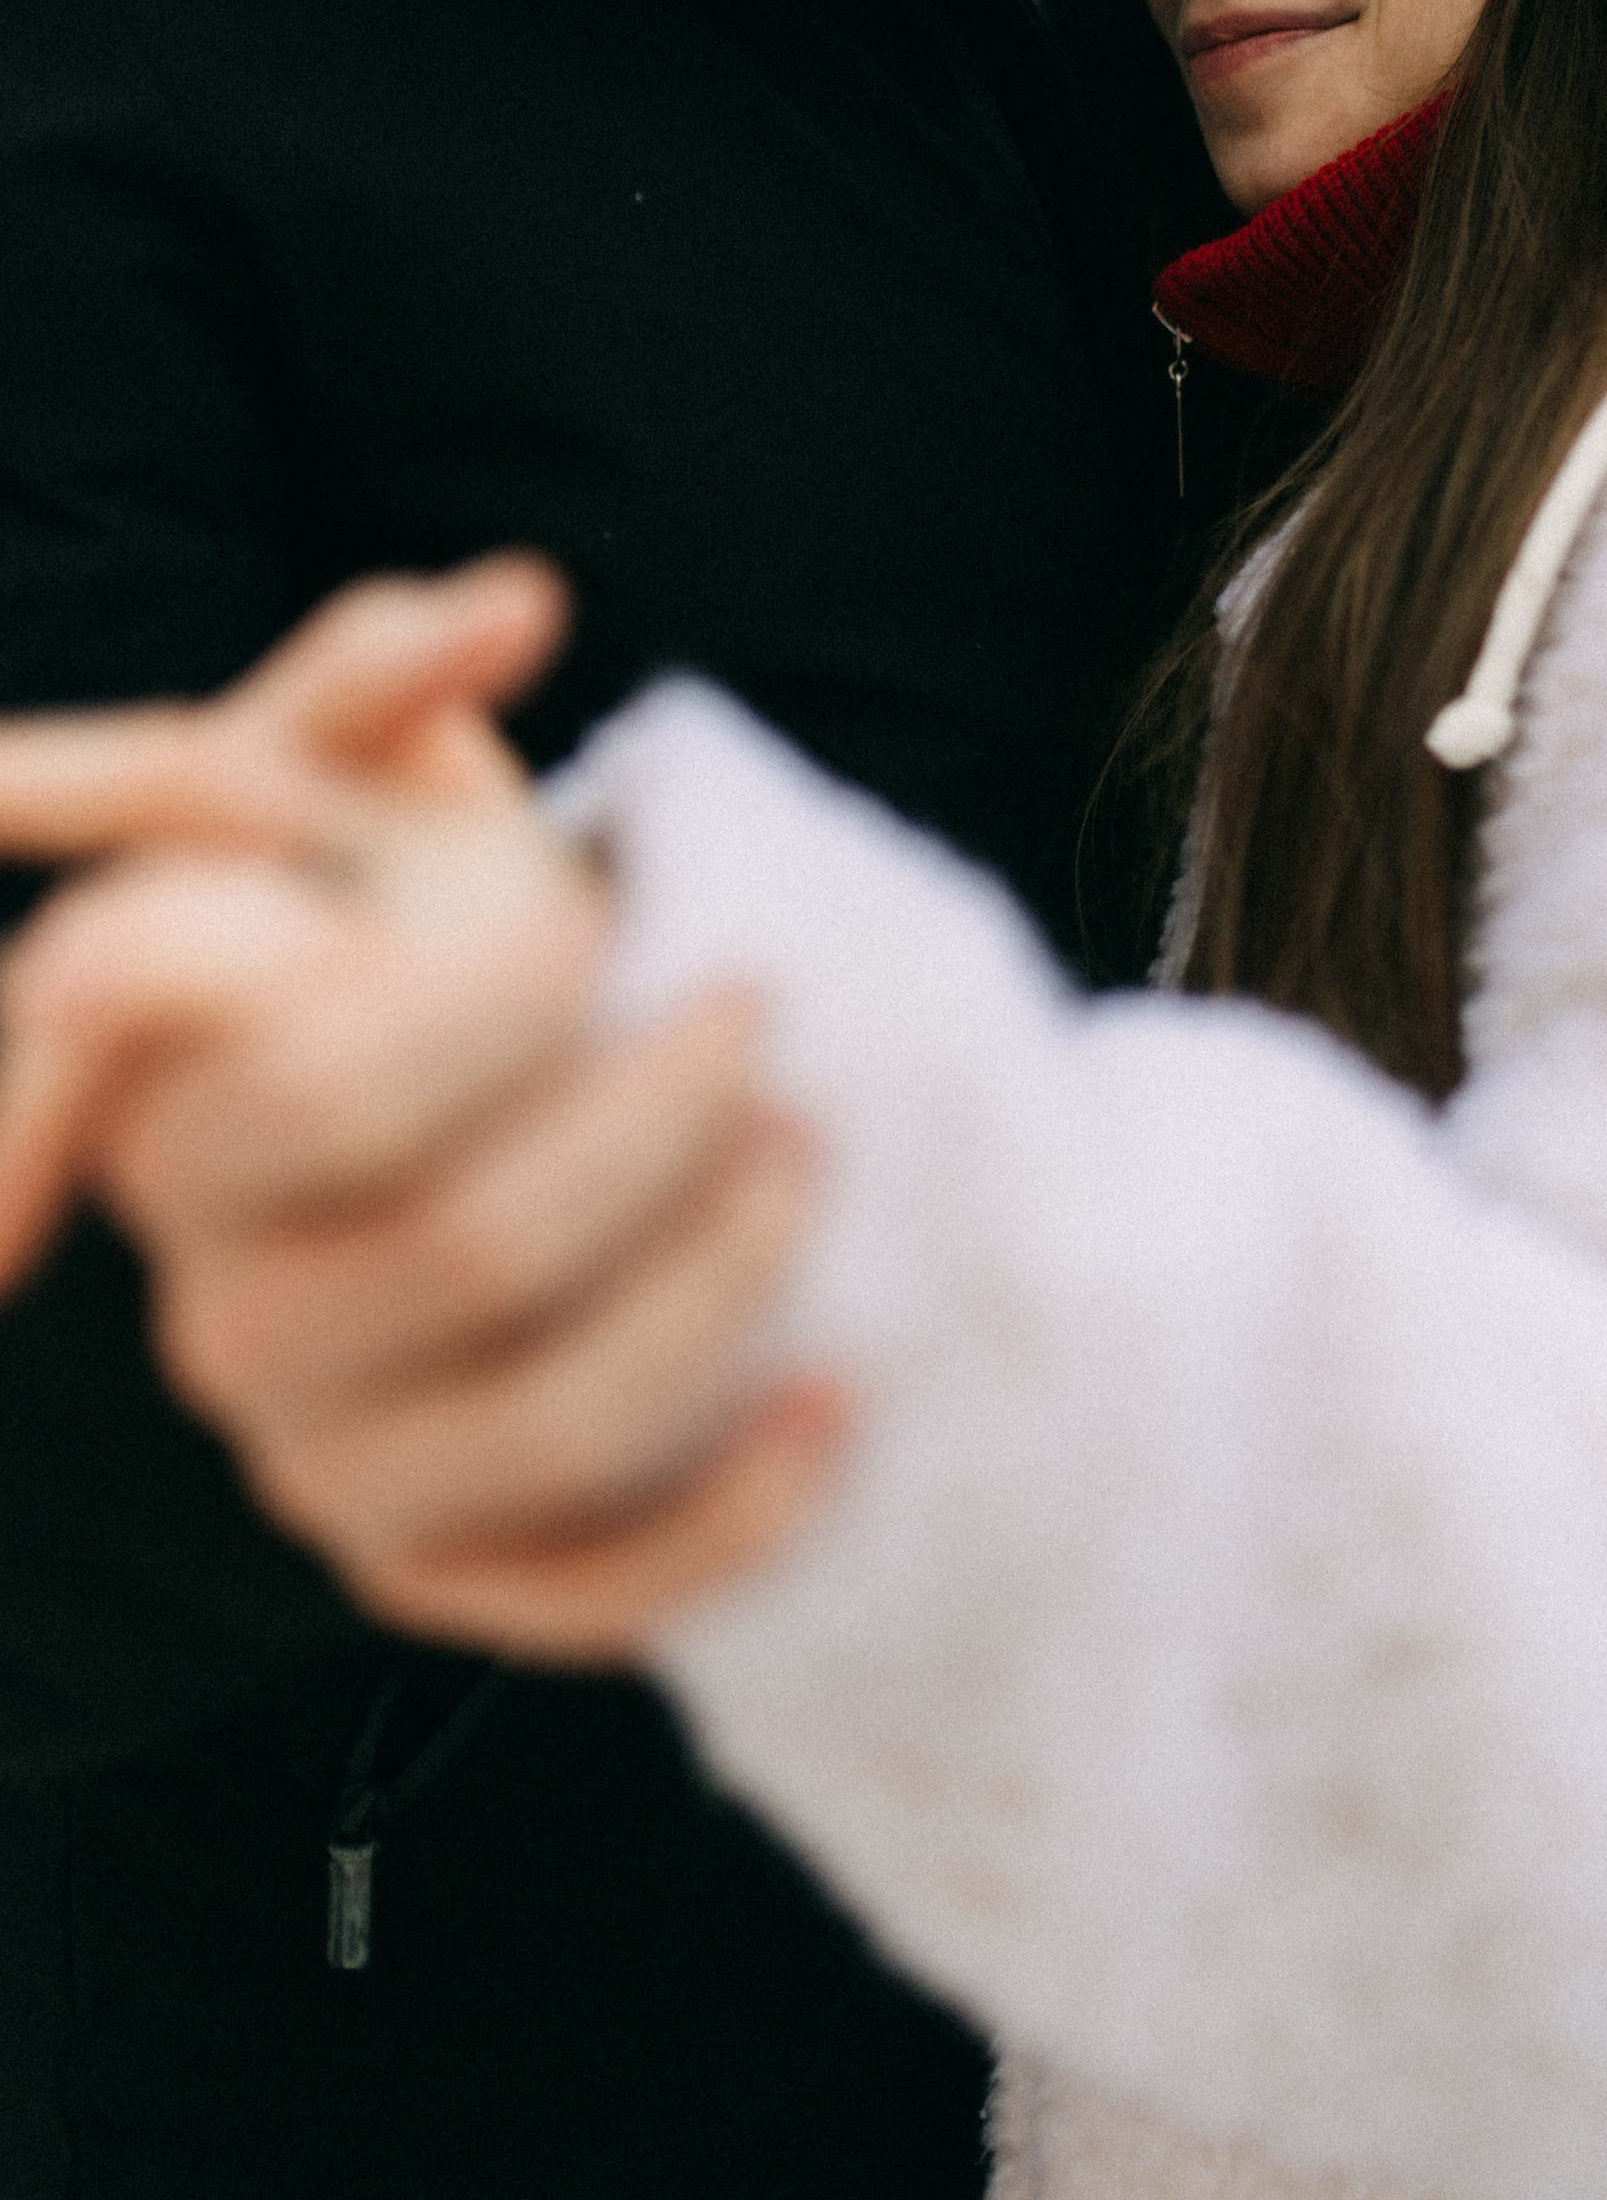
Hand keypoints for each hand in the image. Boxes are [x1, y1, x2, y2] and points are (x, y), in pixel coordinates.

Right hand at [0, 565, 851, 1657]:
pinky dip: (733, 1509)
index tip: (587, 932)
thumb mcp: (367, 788)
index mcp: (172, 1120)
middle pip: (462, 1245)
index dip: (460, 1011)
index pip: (314, 1092)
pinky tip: (841, 1398)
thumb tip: (506, 606)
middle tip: (760, 1012)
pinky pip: (587, 1592)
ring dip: (716, 1283)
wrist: (461, 1109)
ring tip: (815, 1150)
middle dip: (647, 1121)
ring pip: (543, 1417)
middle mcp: (217, 1307)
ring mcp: (321, 1458)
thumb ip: (384, 678)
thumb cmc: (403, 926)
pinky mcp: (435, 1572)